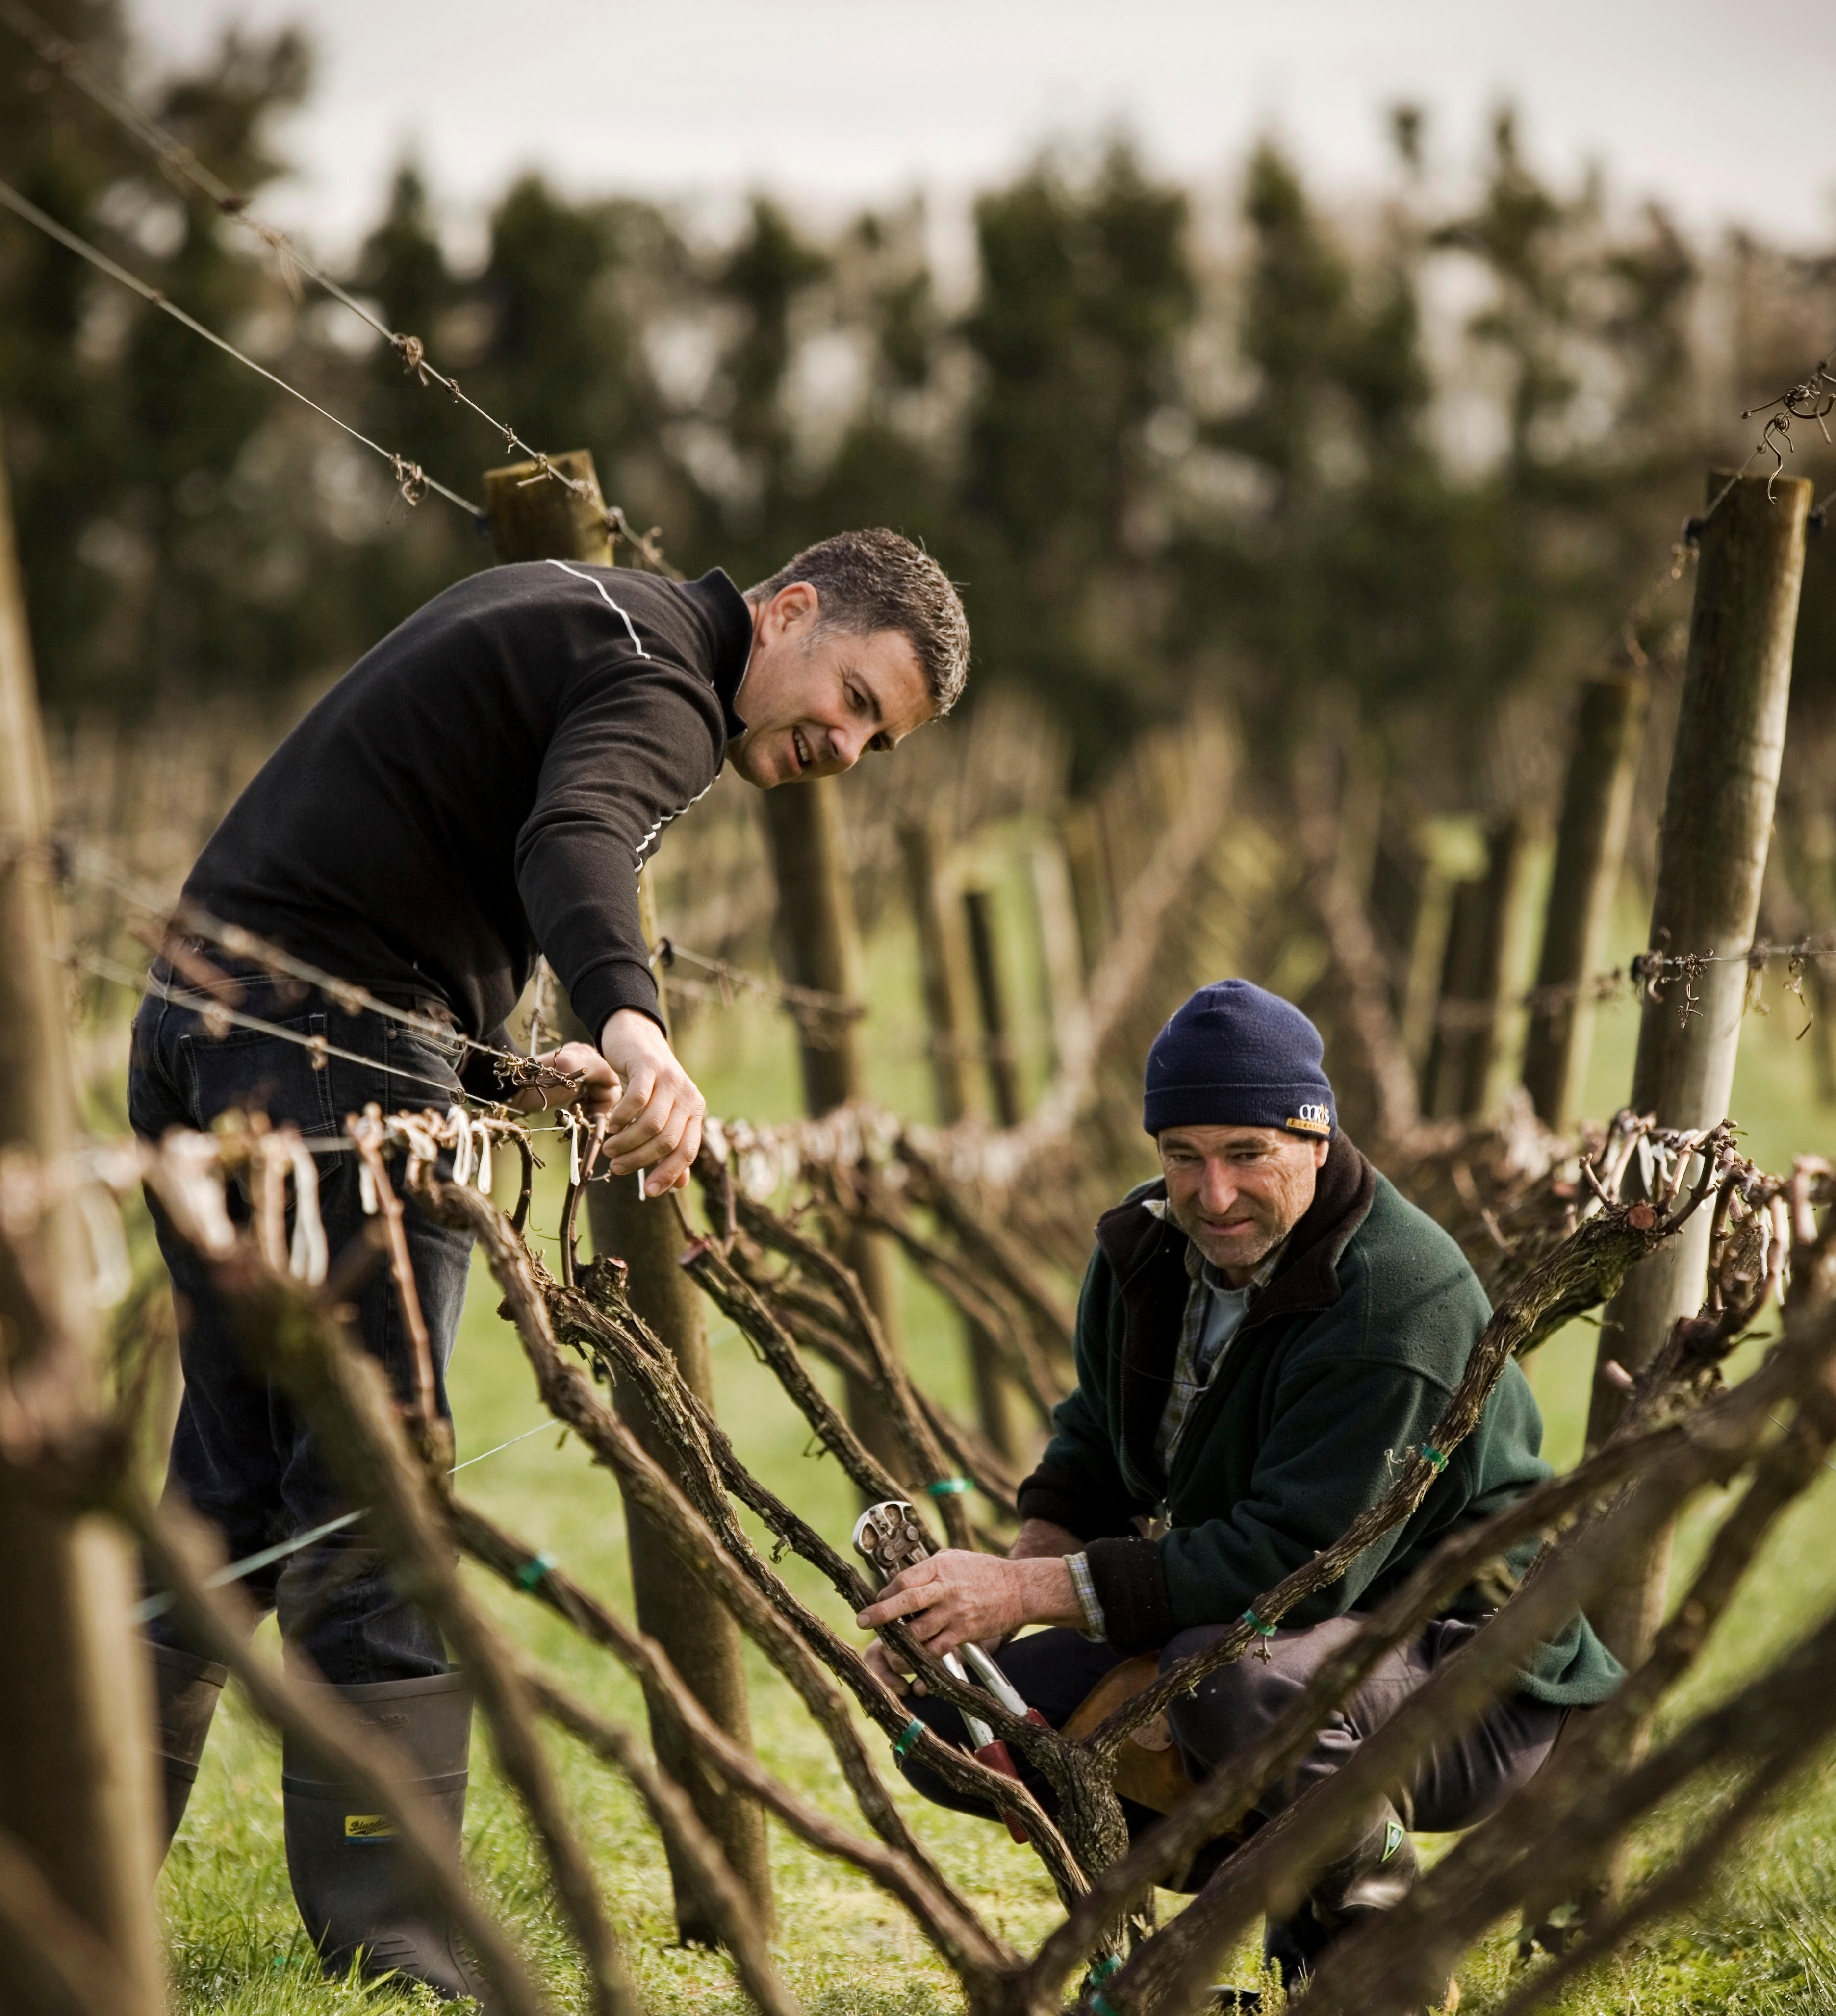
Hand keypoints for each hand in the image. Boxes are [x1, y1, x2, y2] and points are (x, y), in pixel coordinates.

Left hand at [510, 1041, 615, 1116]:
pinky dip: (581, 1107)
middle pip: (606, 1089)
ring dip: (589, 1107)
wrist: (507, 1089)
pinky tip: (569, 1109)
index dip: (606, 1100)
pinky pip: (584, 1098)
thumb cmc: (535, 1082)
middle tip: (583, 1115)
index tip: (593, 1113)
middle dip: (598, 1104)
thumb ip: (598, 1070)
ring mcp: (575, 1074)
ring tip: (574, 1112)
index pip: (613, 1081)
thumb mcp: (569, 1069)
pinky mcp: (566, 1086)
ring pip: (596, 1096)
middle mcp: (585, 1062)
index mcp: (588, 1055)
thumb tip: (616, 1084)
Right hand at [594, 1008, 705, 1194]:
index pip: (687, 1152)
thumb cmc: (648, 1085)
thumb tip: (677, 1185)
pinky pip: (637, 1100)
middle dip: (640, 1160)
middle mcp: (689, 1097)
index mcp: (695, 1112)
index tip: (649, 1192)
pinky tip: (611, 1124)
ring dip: (627, 1143)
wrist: (637, 1040)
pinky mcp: (650, 1067)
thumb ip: (671, 1147)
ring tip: (610, 1148)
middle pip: (667, 1141)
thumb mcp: (662, 1115)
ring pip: (652, 1124)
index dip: (669, 1174)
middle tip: (617, 1166)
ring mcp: (671, 1080)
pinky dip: (622, 1117)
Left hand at [855, 1549, 1079, 1690]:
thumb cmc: (984, 1571)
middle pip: (907, 1601)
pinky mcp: (965, 1632)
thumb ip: (928, 1569)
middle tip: (863, 1621)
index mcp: (940, 1567)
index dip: (885, 1593)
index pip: (904, 1580)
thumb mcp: (954, 1558)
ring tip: (888, 1650)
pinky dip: (923, 1655)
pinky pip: (937, 1648)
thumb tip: (901, 1581)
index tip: (874, 1602)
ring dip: (900, 1644)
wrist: (1019, 1588)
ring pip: (919, 1631)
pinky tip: (914, 1658)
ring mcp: (955, 1612)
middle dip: (882, 1614)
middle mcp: (946, 1589)